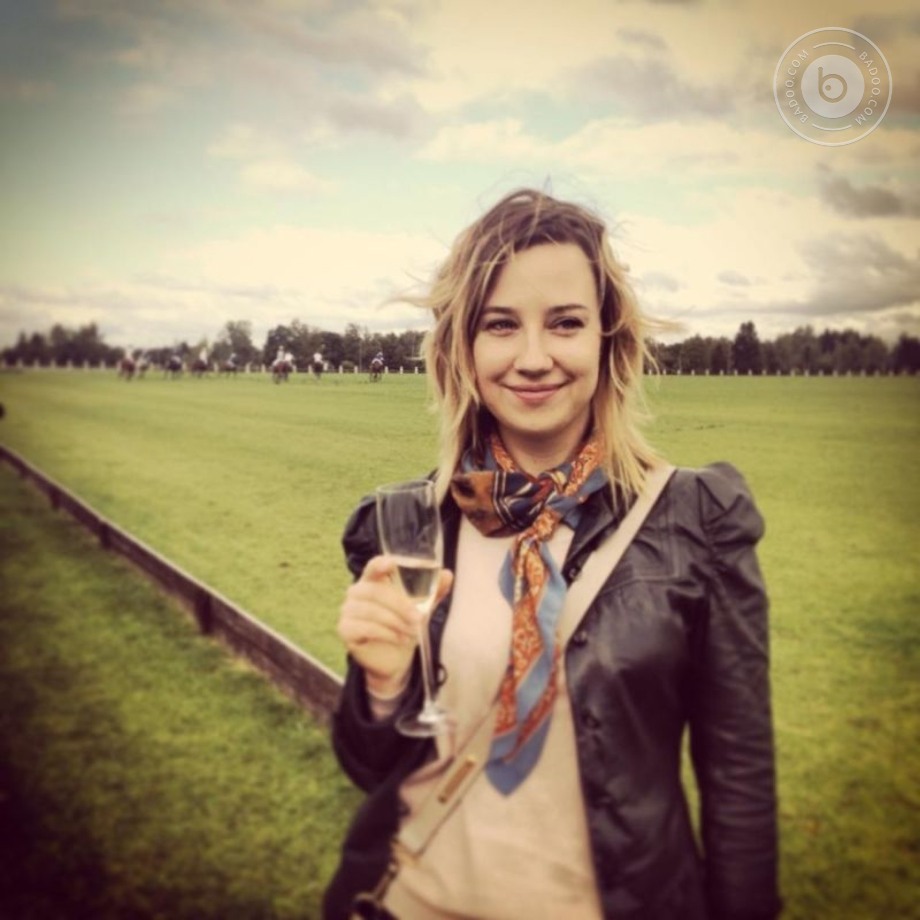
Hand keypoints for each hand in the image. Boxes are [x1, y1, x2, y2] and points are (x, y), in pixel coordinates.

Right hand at [337, 555, 452, 695]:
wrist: (394, 658)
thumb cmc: (404, 625)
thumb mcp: (422, 607)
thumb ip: (434, 591)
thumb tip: (448, 574)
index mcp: (373, 581)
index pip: (372, 566)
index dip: (379, 564)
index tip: (391, 564)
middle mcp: (356, 592)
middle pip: (375, 591)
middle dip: (400, 605)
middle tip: (418, 618)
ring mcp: (348, 610)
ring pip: (370, 611)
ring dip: (395, 622)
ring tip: (411, 632)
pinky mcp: (345, 629)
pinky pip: (364, 627)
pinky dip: (385, 633)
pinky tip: (399, 639)